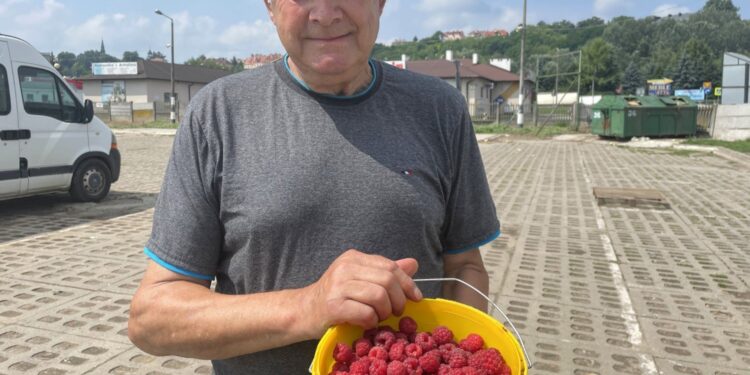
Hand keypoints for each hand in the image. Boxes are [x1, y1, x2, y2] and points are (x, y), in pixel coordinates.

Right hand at [304, 249, 422, 335]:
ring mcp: (338, 286)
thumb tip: (413, 264)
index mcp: (353, 258)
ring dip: (384, 312)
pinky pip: (366, 313)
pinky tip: (366, 322)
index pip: (390, 266)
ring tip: (378, 317)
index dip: (408, 283)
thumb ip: (385, 272)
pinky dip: (372, 321)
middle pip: (387, 280)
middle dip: (398, 300)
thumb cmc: (335, 296)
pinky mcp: (333, 306)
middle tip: (395, 312)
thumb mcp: (360, 279)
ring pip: (379, 296)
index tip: (415, 297)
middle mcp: (345, 268)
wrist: (303, 311)